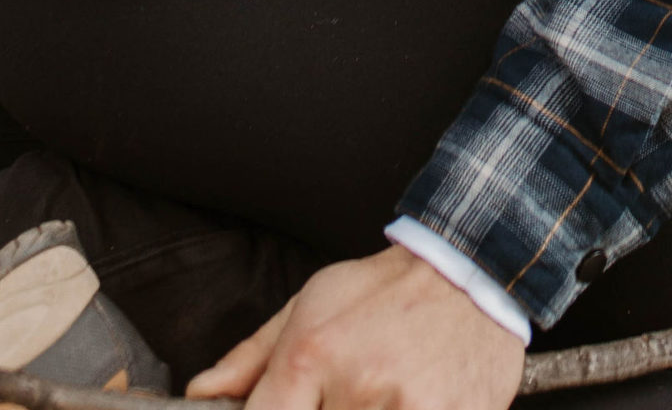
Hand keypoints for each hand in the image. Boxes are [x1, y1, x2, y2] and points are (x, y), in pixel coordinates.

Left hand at [186, 247, 524, 409]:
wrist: (469, 274)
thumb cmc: (386, 290)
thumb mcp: (311, 303)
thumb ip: (252, 356)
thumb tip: (202, 393)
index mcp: (313, 354)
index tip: (284, 409)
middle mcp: (357, 387)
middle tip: (345, 393)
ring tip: (379, 394)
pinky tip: (408, 399)